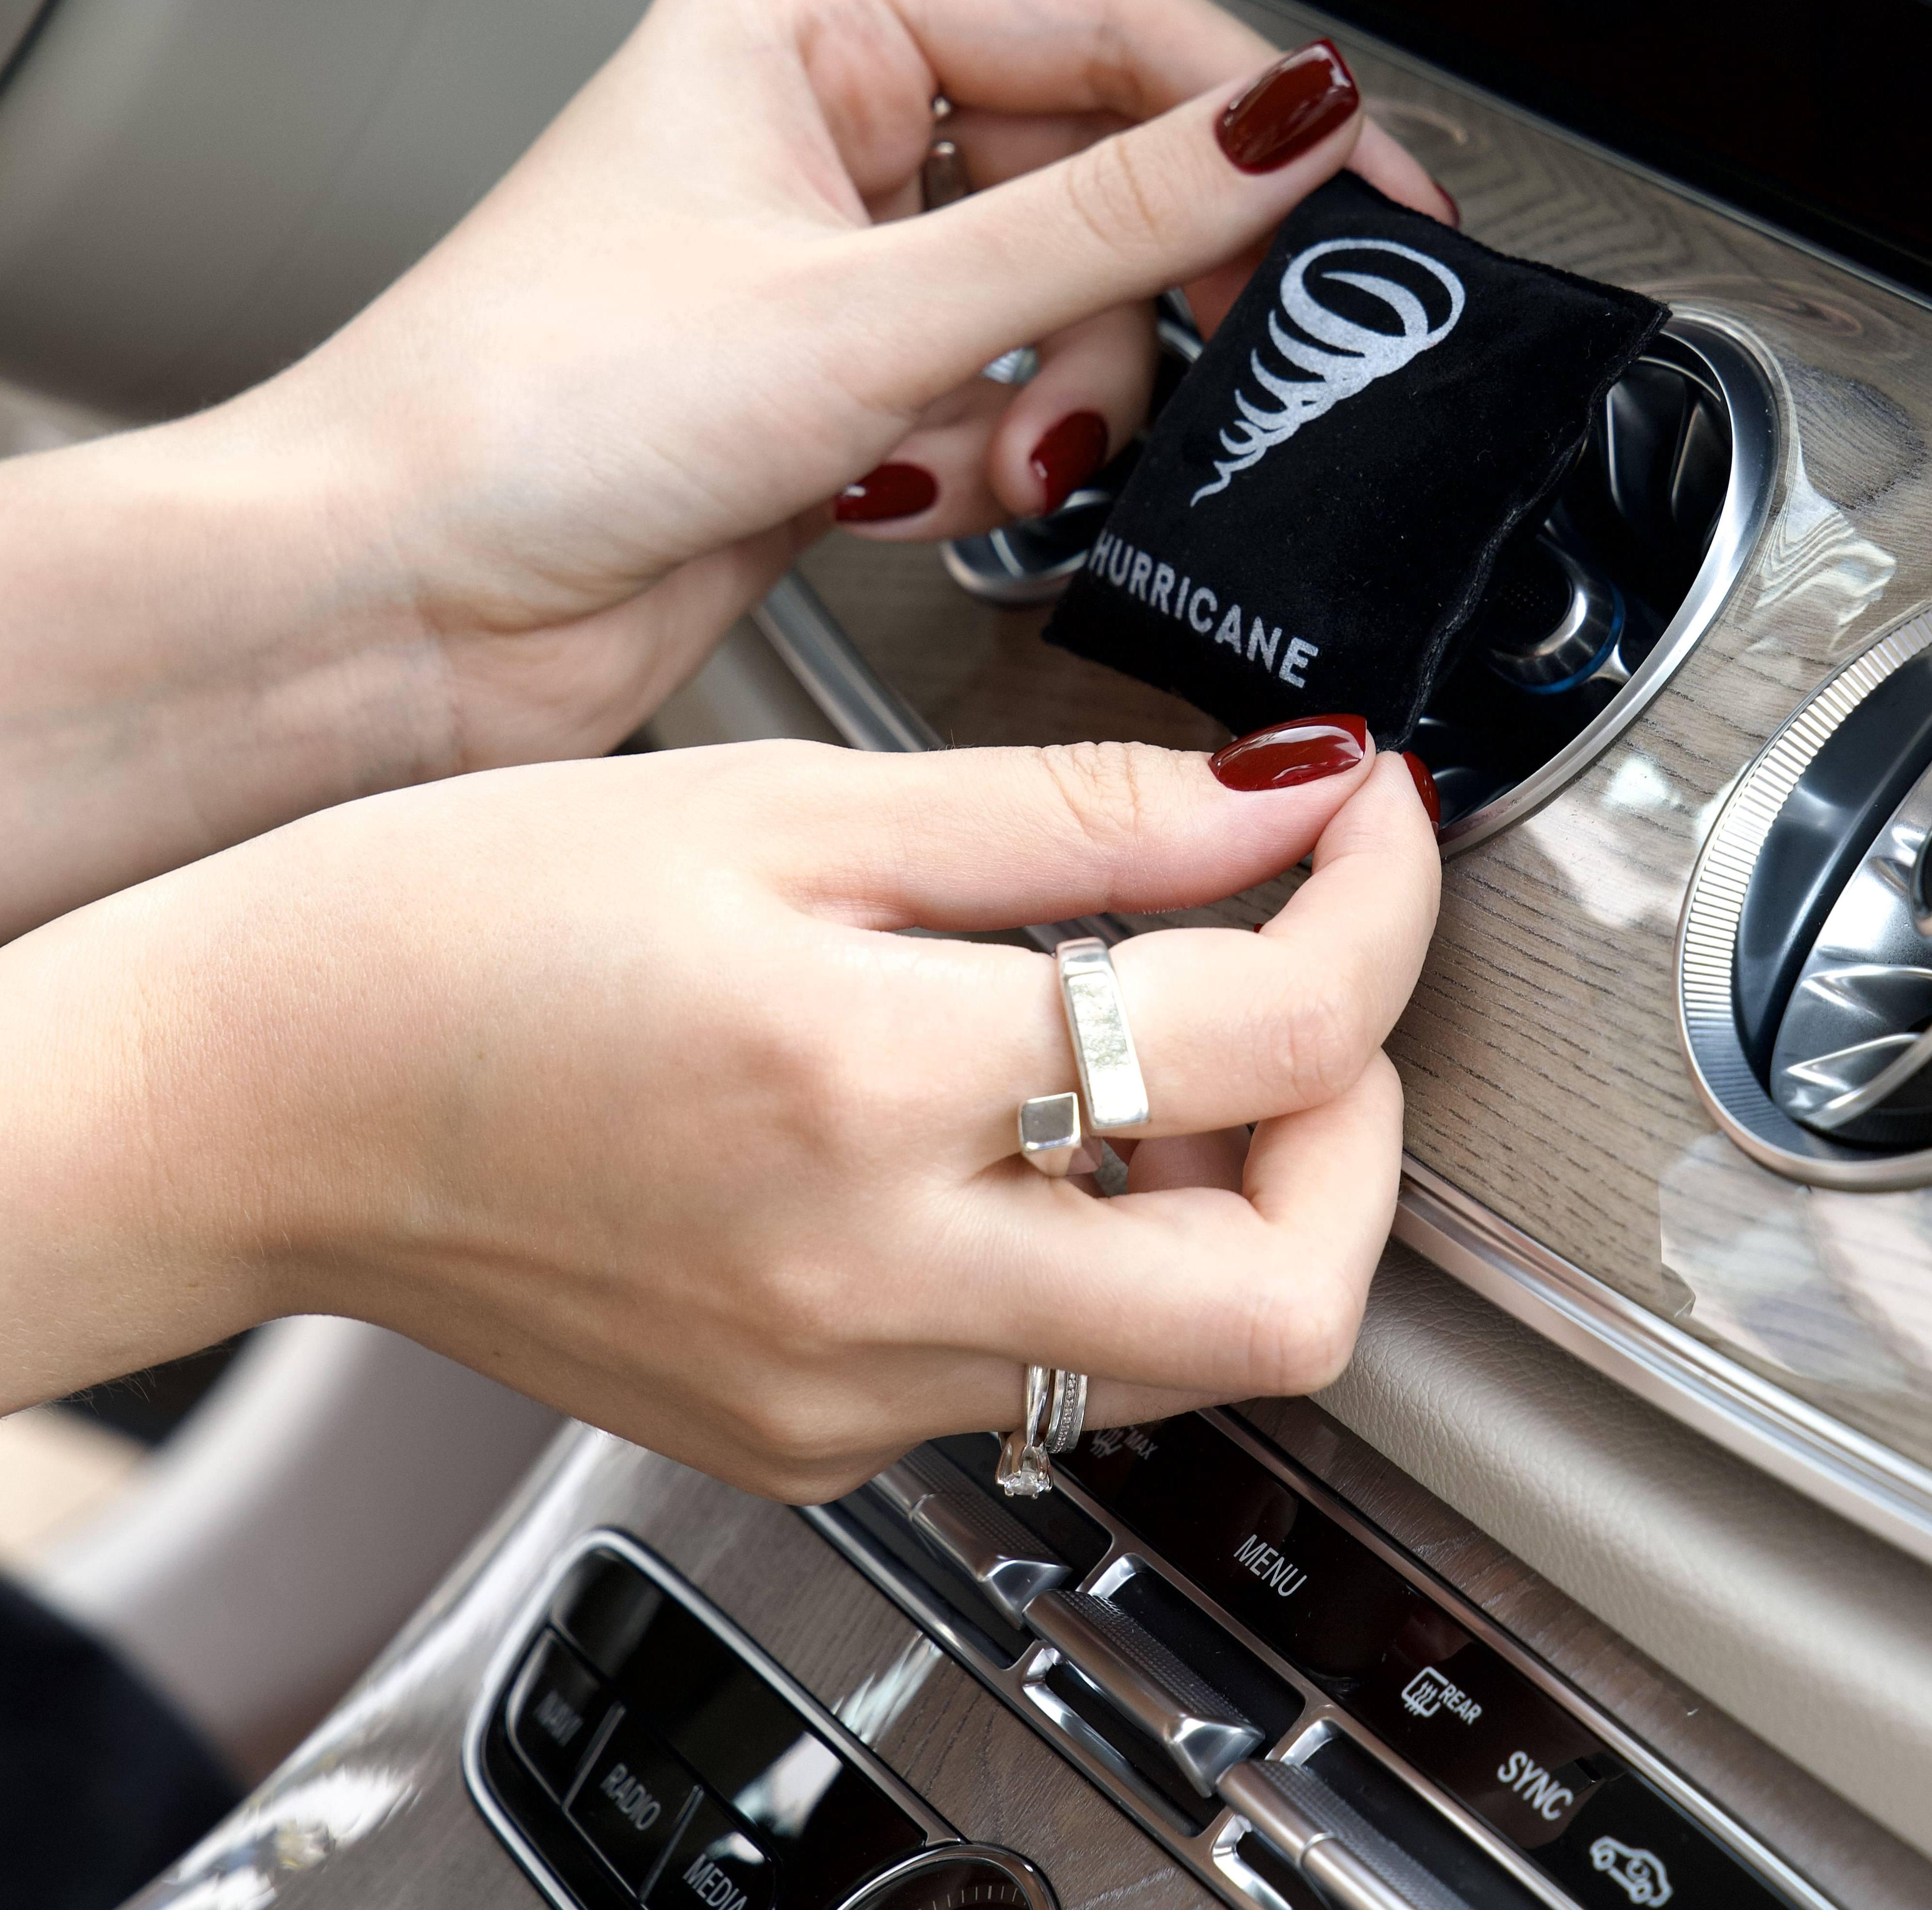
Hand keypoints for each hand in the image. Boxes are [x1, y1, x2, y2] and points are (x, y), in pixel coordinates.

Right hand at [0, 725, 1439, 1493]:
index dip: (1379, 908)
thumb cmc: (467, 923)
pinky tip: (1017, 1123)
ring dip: (1233, 1190)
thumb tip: (1284, 793)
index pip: (1272, 1038)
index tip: (1371, 822)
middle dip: (1361, 1135)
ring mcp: (838, 1390)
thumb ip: (1073, 812)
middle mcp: (866, 1282)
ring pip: (1177, 1351)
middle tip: (1309, 995)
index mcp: (861, 1085)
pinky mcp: (805, 1431)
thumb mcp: (788, 803)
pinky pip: (1041, 1367)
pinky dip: (1097, 1243)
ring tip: (1144, 1041)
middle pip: (1284, 1300)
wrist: (259, 1093)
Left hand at [275, 0, 1446, 771]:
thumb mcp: (868, 308)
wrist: (395, 605)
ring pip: (1058, 300)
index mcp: (802, 28)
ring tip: (976, 456)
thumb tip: (1285, 124)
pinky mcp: (840, 385)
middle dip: (1122, 297)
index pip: (1100, 24)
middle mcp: (821, 131)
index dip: (1250, 111)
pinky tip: (905, 489)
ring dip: (1046, 394)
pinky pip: (998, 392)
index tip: (1364, 194)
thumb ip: (1105, 221)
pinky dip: (985, 453)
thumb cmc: (528, 415)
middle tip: (1196, 361)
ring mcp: (833, 264)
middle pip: (1090, 171)